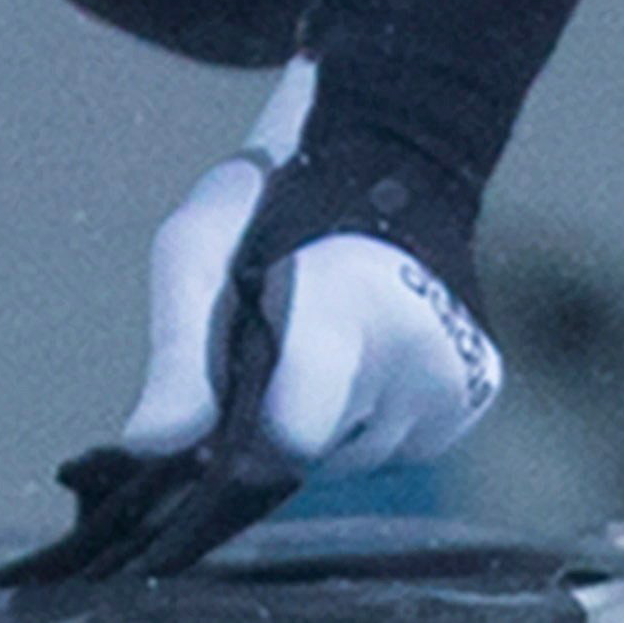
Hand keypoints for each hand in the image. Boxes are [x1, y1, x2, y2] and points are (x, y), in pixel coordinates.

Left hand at [3, 62, 505, 585]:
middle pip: (314, 455)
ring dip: (324, 421)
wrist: (381, 162)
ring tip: (325, 344)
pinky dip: (366, 421)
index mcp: (354, 308)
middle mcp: (420, 355)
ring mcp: (454, 383)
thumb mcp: (198, 251)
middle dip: (279, 420)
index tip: (234, 383)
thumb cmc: (274, 205)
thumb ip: (178, 354)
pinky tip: (362, 361)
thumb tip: (150, 444)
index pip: (295, 433)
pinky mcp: (473, 401)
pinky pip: (392, 452)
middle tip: (277, 346)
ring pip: (352, 460)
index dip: (247, 427)